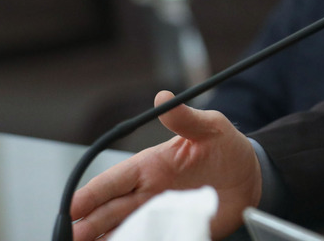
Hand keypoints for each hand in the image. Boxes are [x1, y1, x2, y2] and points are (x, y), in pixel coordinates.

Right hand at [70, 91, 261, 240]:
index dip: (90, 194)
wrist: (252, 176)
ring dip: (105, 240)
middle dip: (89, 224)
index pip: (113, 181)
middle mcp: (148, 193)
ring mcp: (159, 214)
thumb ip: (186, 118)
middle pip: (109, 211)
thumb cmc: (228, 148)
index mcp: (150, 166)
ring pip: (122, 230)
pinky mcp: (174, 231)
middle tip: (73, 237)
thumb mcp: (211, 128)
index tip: (71, 207)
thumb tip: (163, 97)